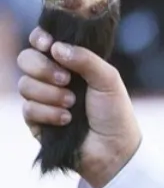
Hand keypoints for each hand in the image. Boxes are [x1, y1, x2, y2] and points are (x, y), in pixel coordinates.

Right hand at [18, 26, 140, 187]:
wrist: (113, 149)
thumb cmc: (114, 113)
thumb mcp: (108, 80)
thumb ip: (86, 59)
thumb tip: (56, 47)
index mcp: (70, 64)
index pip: (43, 42)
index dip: (39, 38)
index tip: (47, 44)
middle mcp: (53, 78)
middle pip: (26, 59)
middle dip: (43, 68)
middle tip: (66, 80)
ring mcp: (43, 98)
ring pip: (25, 84)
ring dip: (50, 94)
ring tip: (72, 104)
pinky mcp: (36, 120)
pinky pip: (28, 108)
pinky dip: (48, 113)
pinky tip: (66, 120)